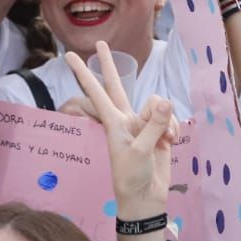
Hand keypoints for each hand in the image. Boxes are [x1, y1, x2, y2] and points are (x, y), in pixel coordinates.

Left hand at [65, 43, 175, 218]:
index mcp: (113, 122)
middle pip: (117, 84)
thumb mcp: (140, 151)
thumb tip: (165, 101)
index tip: (68, 56)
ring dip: (164, 121)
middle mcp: (125, 118)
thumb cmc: (132, 177)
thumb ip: (153, 125)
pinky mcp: (159, 130)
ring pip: (157, 105)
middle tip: (100, 43)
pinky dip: (173, 128)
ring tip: (164, 141)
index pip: (96, 92)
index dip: (84, 73)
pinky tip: (171, 142)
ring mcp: (143, 123)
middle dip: (110, 64)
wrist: (146, 197)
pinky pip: (169, 118)